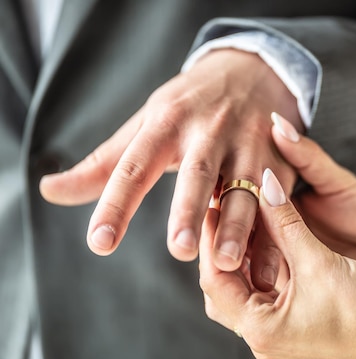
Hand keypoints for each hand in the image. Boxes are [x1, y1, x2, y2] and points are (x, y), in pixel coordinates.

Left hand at [39, 49, 300, 271]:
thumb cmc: (190, 105)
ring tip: (228, 261)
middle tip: (179, 248)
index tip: (100, 242)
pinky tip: (270, 265)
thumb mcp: (147, 124)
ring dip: (239, 225)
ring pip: (246, 187)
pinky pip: (279, 198)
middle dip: (189, 210)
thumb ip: (105, 163)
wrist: (253, 72)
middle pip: (198, 173)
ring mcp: (250, 143)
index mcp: (167, 122)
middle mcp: (210, 131)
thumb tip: (50, 190)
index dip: (117, 204)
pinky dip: (275, 232)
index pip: (135, 165)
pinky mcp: (280, 158)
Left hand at [199, 168, 355, 358]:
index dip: (212, 240)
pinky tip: (265, 243)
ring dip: (241, 259)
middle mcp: (262, 339)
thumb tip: (264, 186)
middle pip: (223, 288)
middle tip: (222, 214)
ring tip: (241, 224)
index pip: (215, 280)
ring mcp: (277, 336)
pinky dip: (259, 269)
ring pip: (242, 291)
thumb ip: (285, 221)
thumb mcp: (318, 260)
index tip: (214, 207)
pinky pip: (262, 295)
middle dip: (221, 250)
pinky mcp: (292, 328)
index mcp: (261, 330)